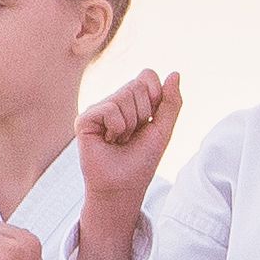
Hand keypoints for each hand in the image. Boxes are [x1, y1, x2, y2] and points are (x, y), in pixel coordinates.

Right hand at [77, 68, 184, 217]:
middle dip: (143, 113)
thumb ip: (171, 102)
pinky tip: (108, 140)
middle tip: (132, 135)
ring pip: (124, 96)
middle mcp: (113, 101)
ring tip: (120, 139)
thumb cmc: (142, 160)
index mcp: (132, 101)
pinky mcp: (84, 119)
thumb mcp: (163, 129)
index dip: (155, 94)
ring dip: (130, 124)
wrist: (124, 185)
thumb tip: (175, 73)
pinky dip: (117, 127)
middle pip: (137, 85)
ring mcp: (98, 109)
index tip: (151, 118)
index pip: (147, 75)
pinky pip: (109, 109)